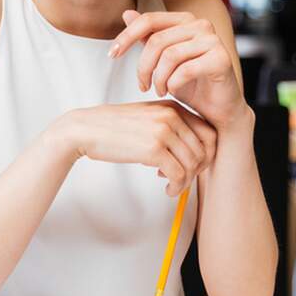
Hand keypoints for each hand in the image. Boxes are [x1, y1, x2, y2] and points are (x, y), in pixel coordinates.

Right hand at [55, 100, 216, 195]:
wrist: (86, 129)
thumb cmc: (115, 128)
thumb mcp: (148, 119)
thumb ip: (171, 128)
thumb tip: (195, 153)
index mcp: (173, 107)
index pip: (209, 132)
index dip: (207, 153)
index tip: (193, 165)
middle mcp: (172, 116)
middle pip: (205, 149)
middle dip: (197, 169)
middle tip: (182, 178)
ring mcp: (163, 131)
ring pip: (193, 164)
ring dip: (185, 181)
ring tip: (172, 186)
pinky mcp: (154, 149)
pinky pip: (178, 174)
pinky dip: (176, 187)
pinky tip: (166, 189)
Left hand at [110, 10, 245, 128]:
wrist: (218, 109)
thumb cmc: (191, 84)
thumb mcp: (163, 61)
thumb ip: (148, 37)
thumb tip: (126, 13)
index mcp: (186, 20)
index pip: (149, 19)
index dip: (127, 36)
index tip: (112, 55)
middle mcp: (201, 25)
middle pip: (157, 40)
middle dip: (143, 67)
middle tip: (142, 86)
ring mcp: (213, 40)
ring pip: (169, 55)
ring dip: (158, 78)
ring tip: (159, 90)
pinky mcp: (221, 59)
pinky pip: (185, 70)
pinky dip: (173, 84)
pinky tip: (172, 91)